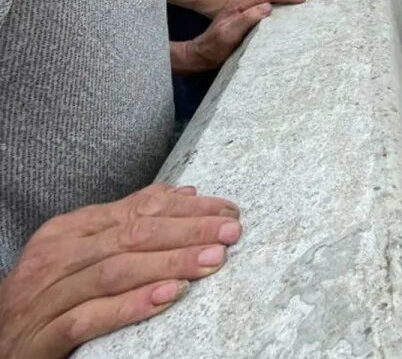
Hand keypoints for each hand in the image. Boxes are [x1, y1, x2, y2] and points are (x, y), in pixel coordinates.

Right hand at [0, 184, 240, 358]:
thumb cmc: (51, 293)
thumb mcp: (84, 250)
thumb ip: (129, 221)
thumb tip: (185, 193)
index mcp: (69, 230)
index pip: (137, 210)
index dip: (187, 209)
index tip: (228, 211)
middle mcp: (57, 257)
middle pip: (132, 237)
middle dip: (187, 231)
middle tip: (231, 233)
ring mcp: (46, 297)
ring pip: (115, 272)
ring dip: (169, 264)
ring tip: (212, 260)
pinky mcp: (42, 337)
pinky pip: (90, 318)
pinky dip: (131, 306)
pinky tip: (168, 299)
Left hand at [181, 0, 314, 72]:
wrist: (202, 53)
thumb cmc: (215, 46)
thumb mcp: (229, 34)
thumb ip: (247, 19)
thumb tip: (268, 6)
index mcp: (240, 4)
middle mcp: (242, 2)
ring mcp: (243, 7)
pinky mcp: (245, 14)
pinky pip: (266, 1)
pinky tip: (286, 3)